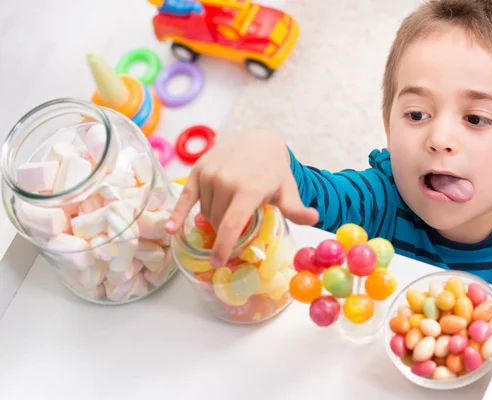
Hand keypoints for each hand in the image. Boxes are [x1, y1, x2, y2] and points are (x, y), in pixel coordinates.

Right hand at [164, 130, 318, 264]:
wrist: (257, 140)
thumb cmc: (273, 170)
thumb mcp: (286, 189)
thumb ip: (296, 208)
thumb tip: (315, 219)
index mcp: (249, 189)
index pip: (232, 224)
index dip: (224, 246)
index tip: (219, 263)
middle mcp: (226, 181)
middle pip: (218, 221)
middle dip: (226, 230)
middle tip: (239, 225)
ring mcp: (210, 174)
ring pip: (205, 213)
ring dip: (214, 219)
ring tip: (230, 209)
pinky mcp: (198, 170)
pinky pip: (185, 197)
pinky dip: (178, 213)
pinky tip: (171, 229)